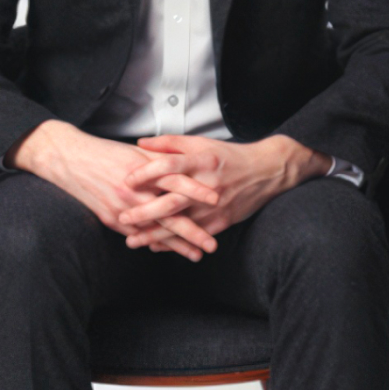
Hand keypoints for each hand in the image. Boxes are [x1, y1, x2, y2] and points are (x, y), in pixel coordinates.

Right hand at [9, 121, 216, 258]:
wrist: (71, 160)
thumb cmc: (107, 153)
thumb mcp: (138, 151)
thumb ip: (162, 158)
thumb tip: (189, 161)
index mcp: (145, 170)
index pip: (177, 181)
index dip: (197, 191)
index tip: (217, 201)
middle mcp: (136, 191)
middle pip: (170, 215)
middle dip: (193, 231)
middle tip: (213, 245)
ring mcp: (122, 208)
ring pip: (155, 231)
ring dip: (176, 245)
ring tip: (196, 255)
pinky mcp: (111, 220)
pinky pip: (137, 235)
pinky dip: (153, 244)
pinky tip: (167, 252)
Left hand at [124, 133, 326, 255]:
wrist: (266, 172)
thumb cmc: (229, 156)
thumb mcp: (201, 143)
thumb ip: (170, 143)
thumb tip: (140, 142)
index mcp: (201, 161)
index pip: (169, 166)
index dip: (146, 173)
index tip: (126, 180)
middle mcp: (207, 185)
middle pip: (172, 200)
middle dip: (145, 212)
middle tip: (122, 217)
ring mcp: (215, 206)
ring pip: (181, 223)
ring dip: (155, 234)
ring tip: (133, 240)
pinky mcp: (222, 221)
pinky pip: (195, 235)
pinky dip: (176, 243)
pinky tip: (157, 247)